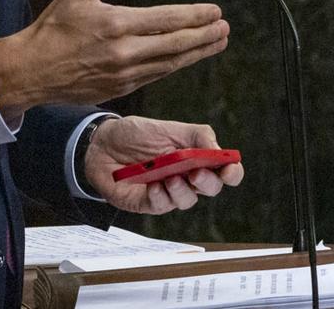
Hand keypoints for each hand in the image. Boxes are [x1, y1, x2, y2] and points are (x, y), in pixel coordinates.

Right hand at [0, 0, 228, 113]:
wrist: (32, 71)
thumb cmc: (52, 29)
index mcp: (116, 24)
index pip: (166, 19)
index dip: (194, 16)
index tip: (215, 11)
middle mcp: (125, 52)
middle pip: (176, 44)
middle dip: (204, 36)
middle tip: (225, 28)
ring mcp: (124, 74)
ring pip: (170, 63)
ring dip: (197, 53)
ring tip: (217, 43)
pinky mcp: (121, 88)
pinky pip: (155, 76)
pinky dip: (175, 66)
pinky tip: (186, 59)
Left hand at [83, 116, 245, 214]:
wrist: (100, 144)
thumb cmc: (135, 134)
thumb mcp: (167, 127)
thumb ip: (196, 135)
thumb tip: (218, 148)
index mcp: (195, 157)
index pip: (224, 170)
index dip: (232, 172)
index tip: (229, 168)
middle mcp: (186, 176)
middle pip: (211, 188)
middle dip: (208, 182)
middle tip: (196, 173)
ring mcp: (169, 191)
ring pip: (188, 200)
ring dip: (182, 190)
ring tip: (168, 177)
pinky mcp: (150, 202)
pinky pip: (162, 206)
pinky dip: (160, 196)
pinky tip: (151, 185)